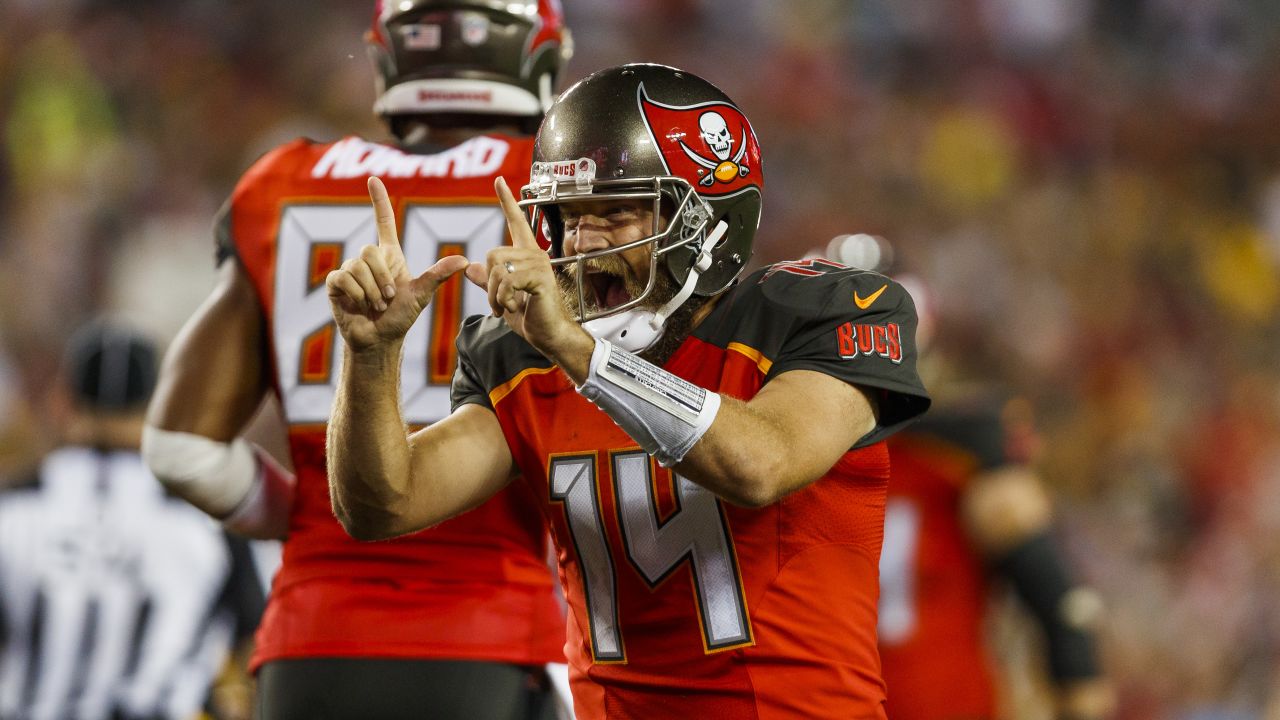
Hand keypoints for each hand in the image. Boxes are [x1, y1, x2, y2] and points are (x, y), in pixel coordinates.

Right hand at [327, 177, 468, 352]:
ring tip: (376, 306)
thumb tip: (464, 260)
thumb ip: (438, 275)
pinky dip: (357, 294)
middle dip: (383, 279)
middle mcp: (368, 260)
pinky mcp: (335, 284)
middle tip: (389, 299)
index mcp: (389, 256)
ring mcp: (350, 270)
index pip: (384, 222)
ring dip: (372, 291)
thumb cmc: (400, 317)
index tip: (373, 179)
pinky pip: (344, 278)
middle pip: (370, 250)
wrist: (380, 339)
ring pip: (357, 267)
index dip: (379, 201)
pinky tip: (360, 305)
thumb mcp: (422, 294)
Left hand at [465, 177, 590, 362]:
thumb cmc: (531, 317)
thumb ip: (488, 282)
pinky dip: (503, 299)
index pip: (516, 221)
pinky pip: (506, 282)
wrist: (550, 335)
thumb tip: (470, 268)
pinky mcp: (539, 277)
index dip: (506, 201)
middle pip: (492, 254)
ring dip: (495, 296)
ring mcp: (538, 264)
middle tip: (500, 303)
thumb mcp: (502, 297)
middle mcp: (534, 254)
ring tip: (507, 307)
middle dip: (489, 284)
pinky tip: (514, 307)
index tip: (499, 181)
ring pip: (496, 270)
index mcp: (526, 256)